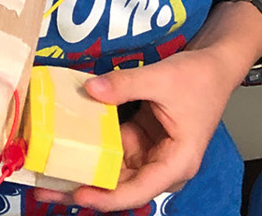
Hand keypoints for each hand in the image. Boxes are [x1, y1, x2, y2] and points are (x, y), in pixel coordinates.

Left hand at [33, 51, 234, 211]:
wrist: (214, 65)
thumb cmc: (199, 78)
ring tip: (50, 168)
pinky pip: (115, 148)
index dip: (107, 196)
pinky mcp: (142, 139)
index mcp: (176, 163)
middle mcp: (163, 166)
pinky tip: (69, 142)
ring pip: (115, 170)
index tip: (78, 193)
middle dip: (86, 187)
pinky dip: (95, 146)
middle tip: (47, 186)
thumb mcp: (161, 78)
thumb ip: (125, 84)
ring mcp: (151, 154)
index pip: (138, 190)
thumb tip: (89, 89)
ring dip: (86, 168)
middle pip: (121, 186)